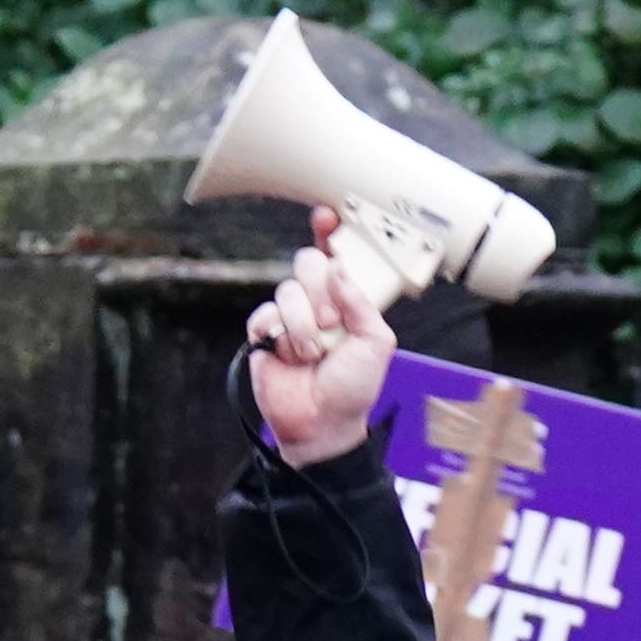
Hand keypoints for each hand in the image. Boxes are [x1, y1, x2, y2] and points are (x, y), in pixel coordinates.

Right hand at [244, 206, 396, 469]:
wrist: (322, 423)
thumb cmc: (354, 387)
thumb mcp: (376, 342)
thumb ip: (362, 302)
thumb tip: (339, 270)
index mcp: (347, 299)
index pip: (336, 254)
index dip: (329, 232)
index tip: (326, 217)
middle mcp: (318, 302)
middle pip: (308, 263)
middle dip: (320, 291)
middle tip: (331, 322)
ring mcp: (290, 317)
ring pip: (287, 290)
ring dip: (303, 324)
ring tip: (313, 353)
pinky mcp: (265, 334)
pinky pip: (264, 315)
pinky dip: (278, 334)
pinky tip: (288, 354)